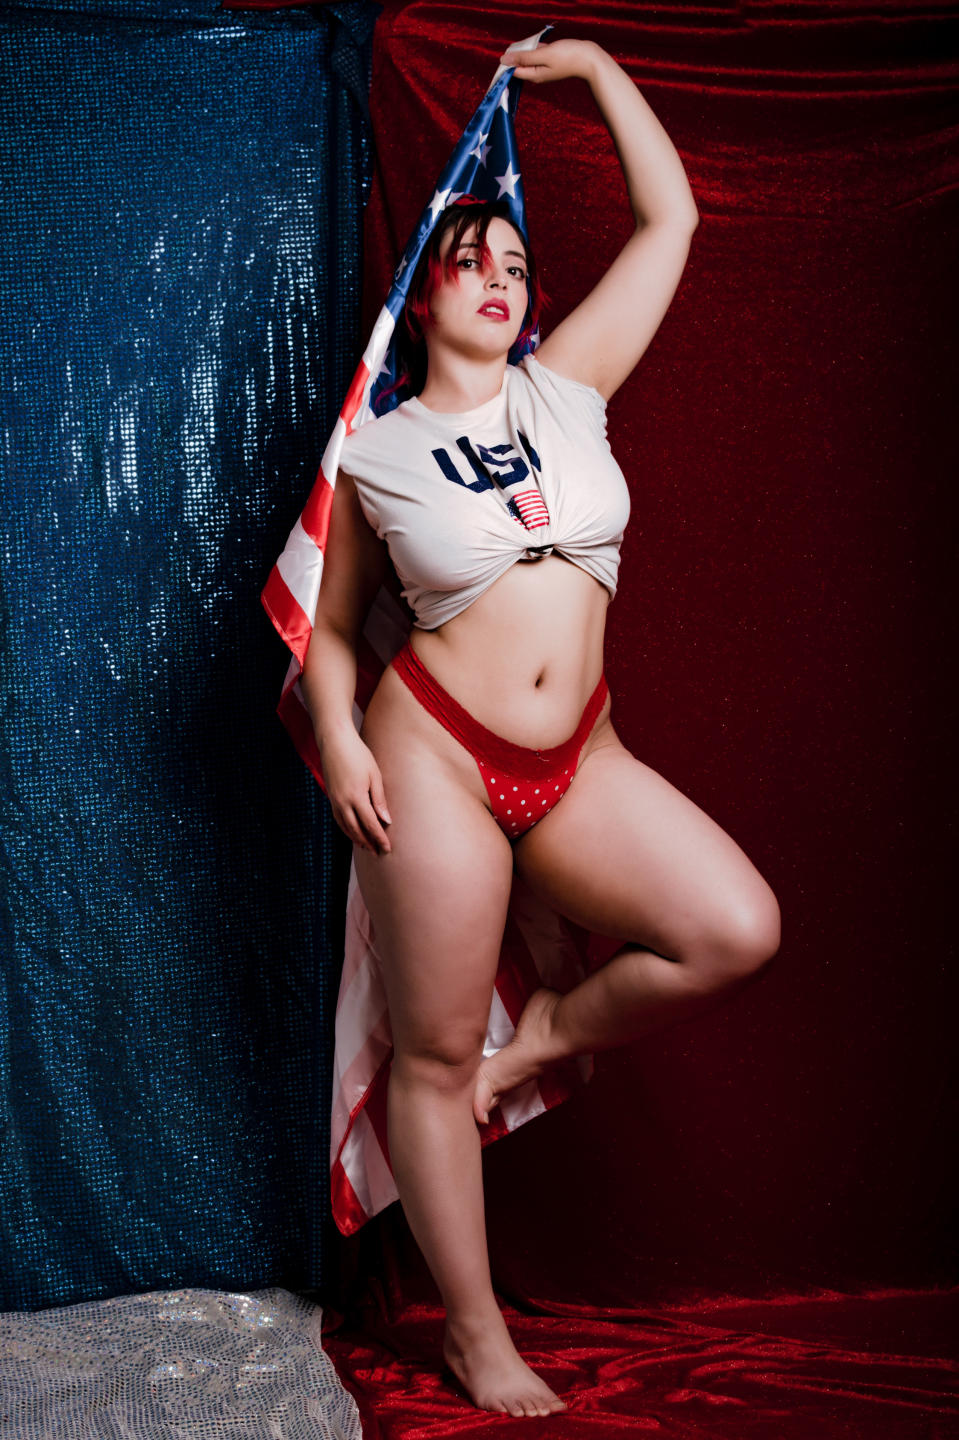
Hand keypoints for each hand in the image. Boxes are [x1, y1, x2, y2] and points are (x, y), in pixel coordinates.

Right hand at [319, 730, 392, 854]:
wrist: (335, 741)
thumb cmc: (358, 755)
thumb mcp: (374, 775)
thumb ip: (379, 799)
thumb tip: (386, 820)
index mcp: (356, 797)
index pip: (370, 824)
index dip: (379, 838)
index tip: (387, 848)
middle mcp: (343, 802)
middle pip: (356, 830)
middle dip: (368, 843)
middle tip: (378, 853)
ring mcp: (334, 800)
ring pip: (345, 827)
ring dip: (356, 838)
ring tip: (366, 846)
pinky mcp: (330, 796)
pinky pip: (338, 819)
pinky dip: (346, 829)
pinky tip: (353, 831)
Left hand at [500, 38, 604, 85]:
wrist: (589, 59)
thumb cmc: (568, 56)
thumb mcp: (544, 55)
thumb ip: (523, 57)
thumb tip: (504, 60)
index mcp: (534, 75)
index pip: (513, 71)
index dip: (508, 60)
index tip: (509, 49)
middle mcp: (537, 74)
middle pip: (520, 64)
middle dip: (517, 53)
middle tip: (524, 43)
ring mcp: (544, 68)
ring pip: (529, 58)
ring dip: (528, 49)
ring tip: (535, 43)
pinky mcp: (550, 62)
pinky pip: (538, 54)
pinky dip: (537, 48)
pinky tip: (541, 43)